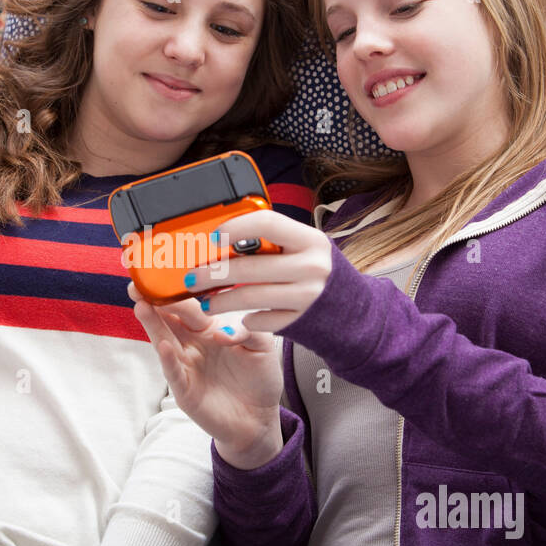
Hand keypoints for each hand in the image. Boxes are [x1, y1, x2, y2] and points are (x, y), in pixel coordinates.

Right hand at [129, 282, 282, 463]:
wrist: (259, 419)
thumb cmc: (259, 379)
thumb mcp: (263, 347)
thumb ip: (248, 331)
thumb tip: (223, 329)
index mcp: (209, 329)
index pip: (189, 305)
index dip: (175, 290)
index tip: (161, 271)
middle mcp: (193, 345)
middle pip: (168, 319)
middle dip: (153, 301)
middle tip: (137, 283)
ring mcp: (186, 367)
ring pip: (164, 341)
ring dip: (152, 324)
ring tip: (141, 305)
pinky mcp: (186, 390)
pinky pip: (175, 373)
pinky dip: (168, 360)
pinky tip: (163, 346)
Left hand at [184, 211, 332, 333]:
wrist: (353, 310)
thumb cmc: (319, 271)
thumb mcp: (305, 246)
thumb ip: (274, 239)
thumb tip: (223, 235)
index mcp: (310, 239)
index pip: (266, 223)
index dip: (235, 227)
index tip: (212, 235)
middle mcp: (311, 266)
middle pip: (249, 266)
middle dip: (213, 273)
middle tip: (192, 277)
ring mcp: (306, 296)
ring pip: (249, 297)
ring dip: (220, 301)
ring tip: (205, 301)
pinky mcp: (299, 321)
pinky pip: (261, 320)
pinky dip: (245, 319)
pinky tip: (238, 316)